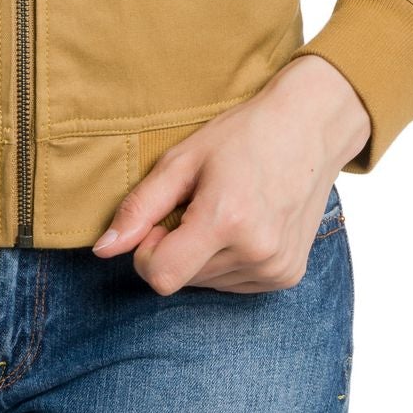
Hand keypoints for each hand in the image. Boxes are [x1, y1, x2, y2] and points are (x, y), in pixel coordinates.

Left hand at [91, 55, 370, 294]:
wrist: (309, 127)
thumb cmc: (243, 135)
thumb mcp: (183, 159)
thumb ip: (140, 207)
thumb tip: (103, 250)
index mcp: (226, 220)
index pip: (161, 276)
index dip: (148, 251)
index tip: (163, 218)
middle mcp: (256, 253)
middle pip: (182, 279)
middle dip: (176, 247)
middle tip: (198, 203)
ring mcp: (276, 269)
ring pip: (207, 283)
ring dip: (202, 255)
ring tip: (225, 208)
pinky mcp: (288, 276)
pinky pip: (234, 284)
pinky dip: (227, 260)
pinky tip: (244, 224)